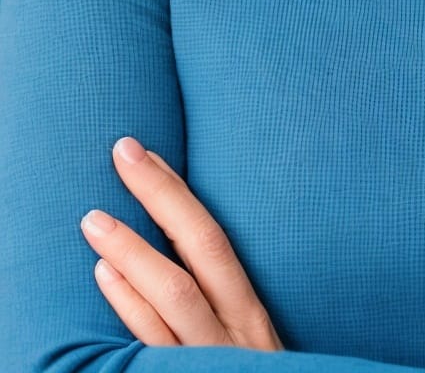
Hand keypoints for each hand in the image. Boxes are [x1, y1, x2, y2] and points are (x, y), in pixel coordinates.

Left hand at [80, 136, 285, 349]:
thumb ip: (218, 308)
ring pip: (173, 301)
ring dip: (131, 255)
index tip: (140, 152)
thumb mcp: (247, 349)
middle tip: (120, 153)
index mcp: (251, 317)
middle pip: (198, 254)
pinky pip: (154, 349)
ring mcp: (212, 363)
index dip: (176, 194)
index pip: (214, 240)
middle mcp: (236, 334)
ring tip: (94, 220)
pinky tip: (104, 279)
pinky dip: (129, 311)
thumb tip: (169, 252)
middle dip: (159, 199)